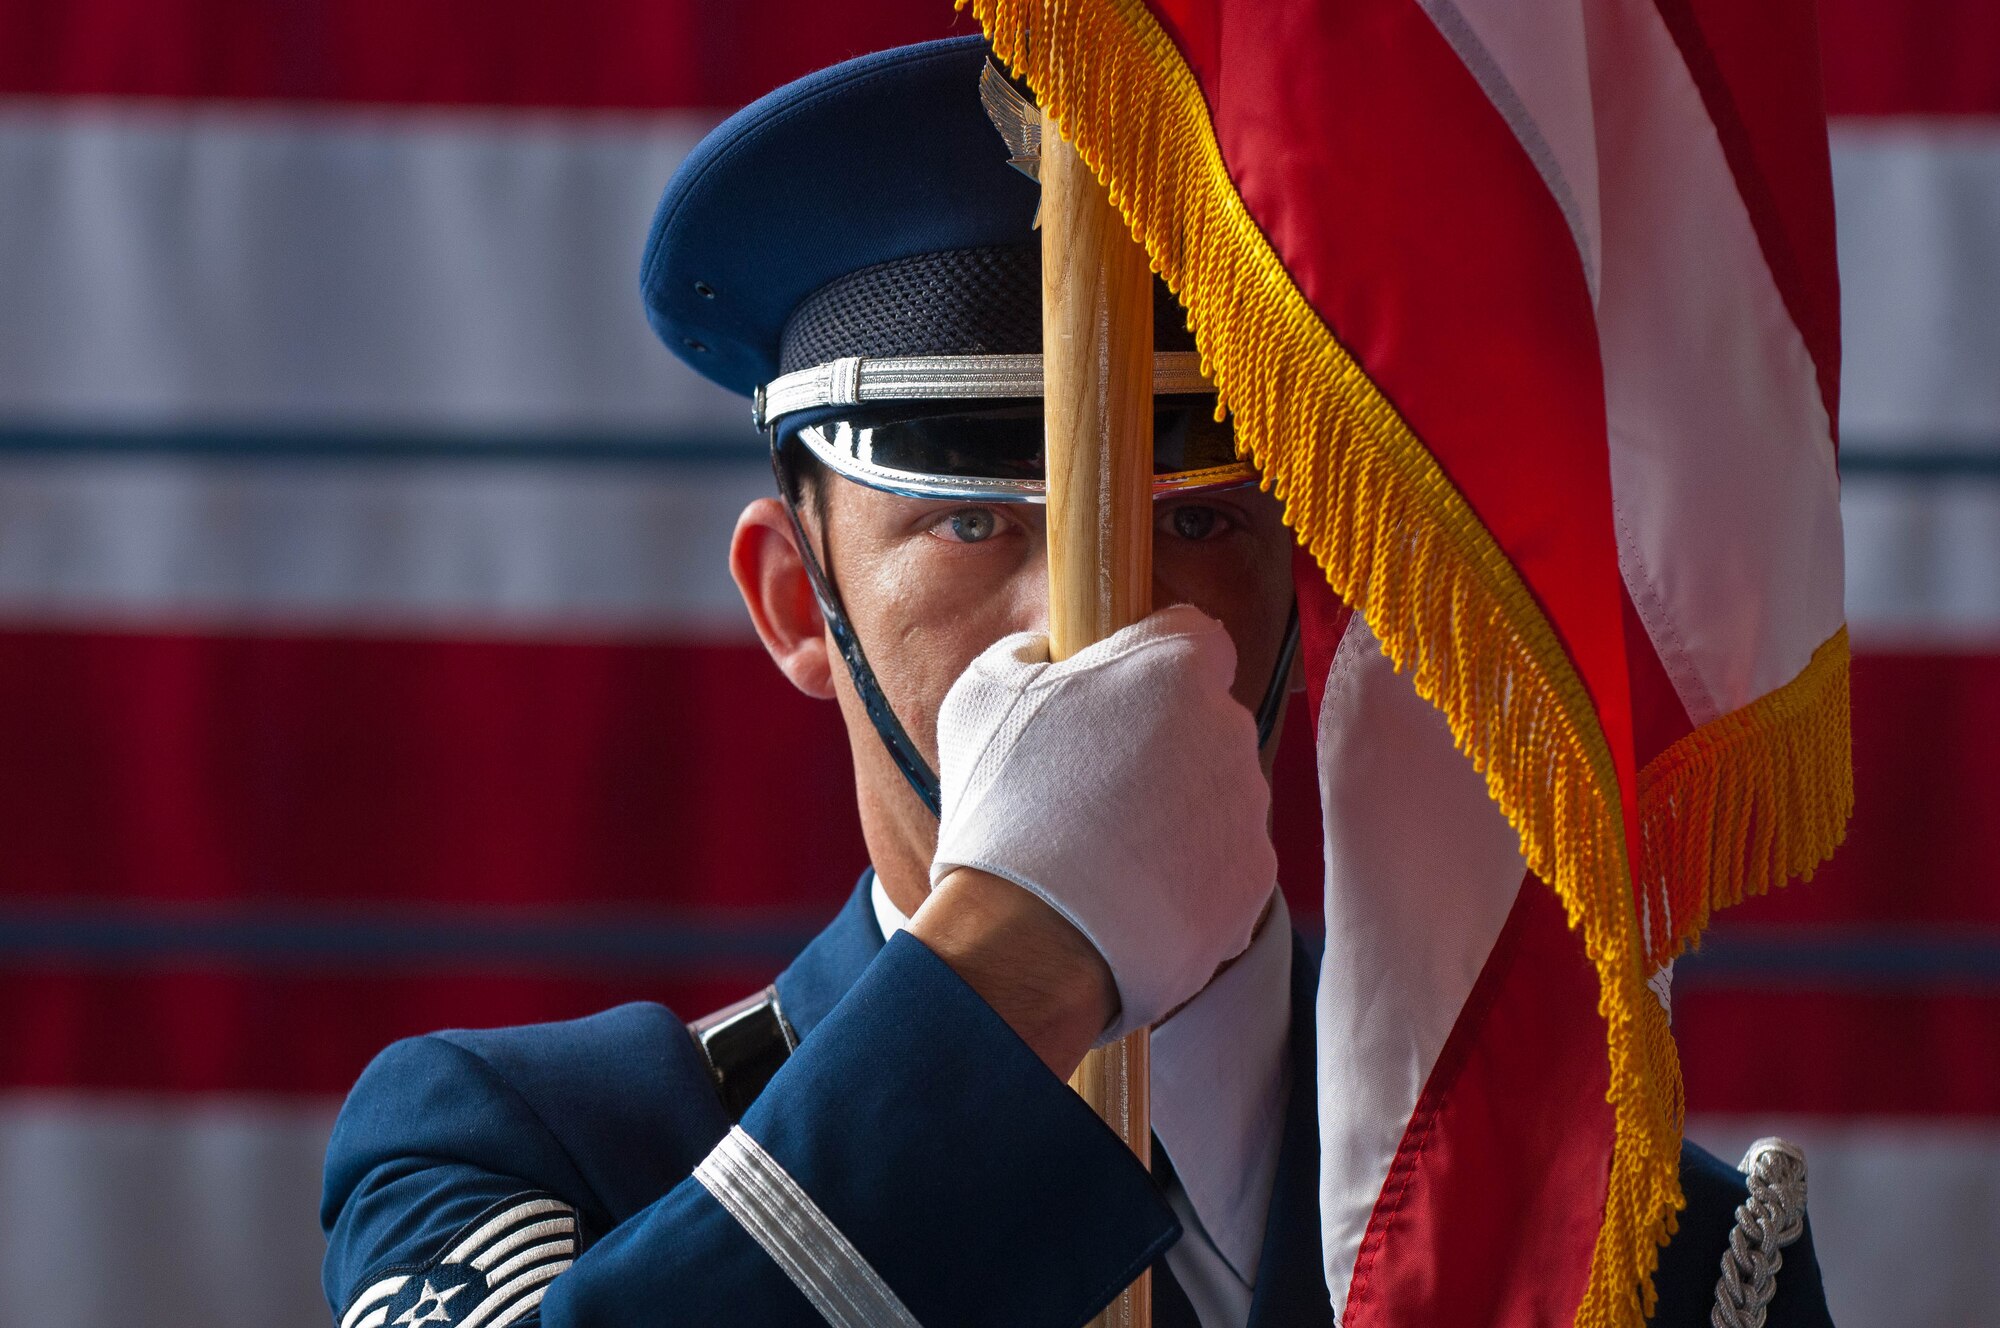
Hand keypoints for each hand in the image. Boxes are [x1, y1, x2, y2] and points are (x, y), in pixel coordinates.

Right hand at [927, 605, 1277, 1042]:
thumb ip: (1028, 653)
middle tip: (1097, 782)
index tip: (1115, 692)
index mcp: (1174, 667)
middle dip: (1164, 741)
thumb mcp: (982, 694)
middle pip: (1206, 718)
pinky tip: (1133, 892)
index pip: (1192, 634)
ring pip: (1217, 792)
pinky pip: (1223, 860)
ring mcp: (1249, 810)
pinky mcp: (1253, 881)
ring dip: (1177, 809)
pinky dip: (1188, 873)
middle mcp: (1230, 728)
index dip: (1152, 658)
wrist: (1032, 936)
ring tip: (1108, 849)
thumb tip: (1042, 654)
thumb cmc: (1003, 805)